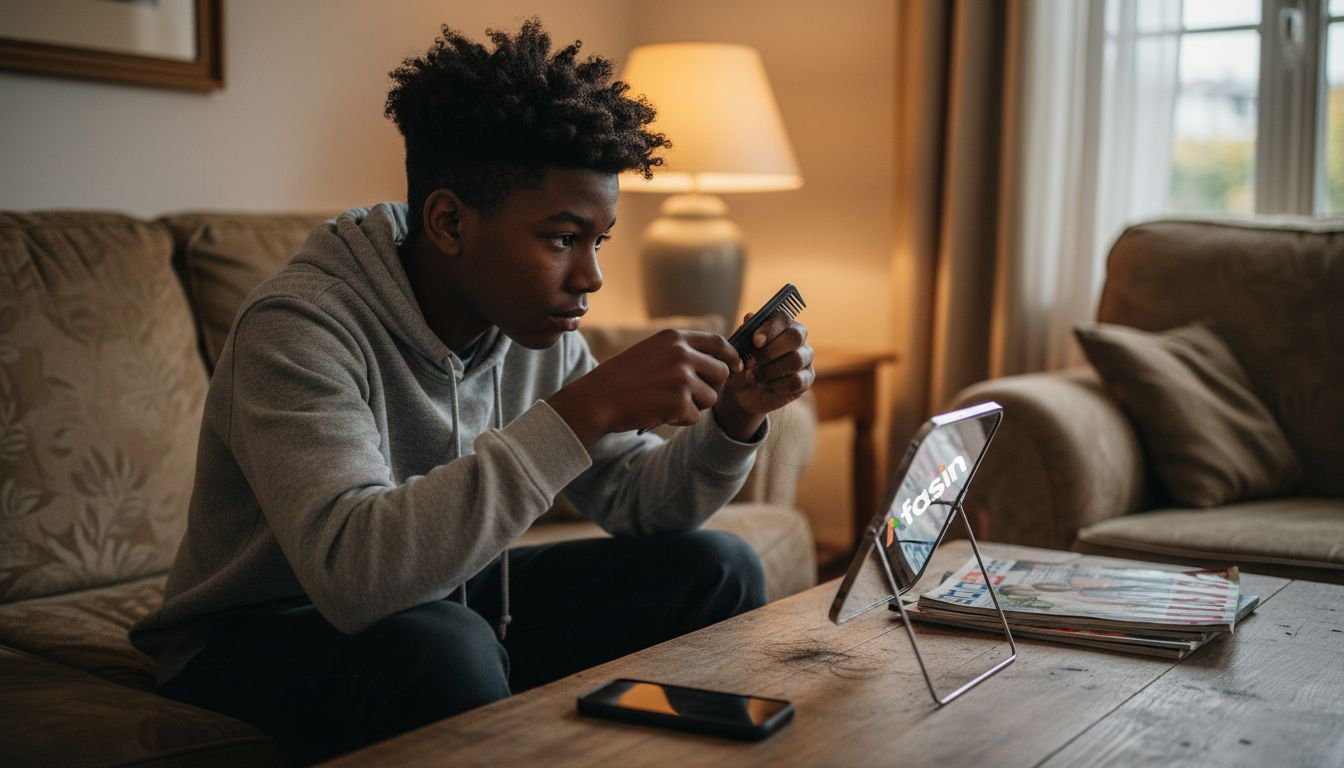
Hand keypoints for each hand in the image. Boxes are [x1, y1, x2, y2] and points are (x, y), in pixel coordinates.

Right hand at [546, 329, 742, 444]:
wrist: (599, 398)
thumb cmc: (625, 376)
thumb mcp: (653, 351)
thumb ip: (682, 351)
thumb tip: (720, 361)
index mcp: (675, 338)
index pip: (719, 343)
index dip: (732, 356)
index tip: (735, 367)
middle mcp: (681, 354)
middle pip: (721, 373)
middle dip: (713, 386)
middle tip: (693, 395)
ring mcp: (681, 379)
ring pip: (711, 397)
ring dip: (695, 405)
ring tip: (668, 402)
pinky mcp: (678, 403)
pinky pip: (695, 416)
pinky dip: (681, 419)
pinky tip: (660, 412)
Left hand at [713, 311, 813, 439]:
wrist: (741, 393)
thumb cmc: (741, 364)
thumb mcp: (736, 350)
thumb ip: (743, 333)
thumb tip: (749, 318)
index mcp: (781, 324)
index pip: (783, 317)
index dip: (771, 329)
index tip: (755, 342)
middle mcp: (797, 338)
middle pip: (795, 336)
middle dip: (770, 350)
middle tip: (749, 363)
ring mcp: (805, 358)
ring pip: (796, 359)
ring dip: (770, 370)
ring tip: (750, 377)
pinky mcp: (806, 379)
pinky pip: (797, 381)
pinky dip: (777, 385)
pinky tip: (763, 386)